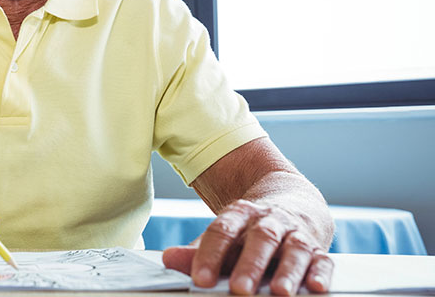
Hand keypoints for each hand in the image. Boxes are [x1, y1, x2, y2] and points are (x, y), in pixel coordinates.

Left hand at [162, 199, 333, 294]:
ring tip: (280, 292)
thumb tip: (168, 259)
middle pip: (260, 238)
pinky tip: (316, 288)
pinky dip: (320, 274)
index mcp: (240, 214)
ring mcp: (295, 233)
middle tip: (239, 289)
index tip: (200, 279)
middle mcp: (269, 221)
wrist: (291, 204)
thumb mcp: (224, 236)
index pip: (222, 230)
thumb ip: (199, 251)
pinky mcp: (318, 249)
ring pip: (294, 248)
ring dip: (288, 271)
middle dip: (250, 265)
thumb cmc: (249, 232)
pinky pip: (323, 260)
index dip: (210, 255)